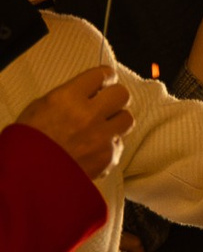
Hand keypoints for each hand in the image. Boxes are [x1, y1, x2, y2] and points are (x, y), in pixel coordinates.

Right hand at [18, 65, 130, 180]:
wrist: (27, 176)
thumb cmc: (28, 141)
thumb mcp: (39, 107)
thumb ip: (67, 96)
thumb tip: (88, 91)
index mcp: (68, 97)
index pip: (100, 75)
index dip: (105, 76)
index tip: (106, 79)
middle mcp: (88, 115)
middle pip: (122, 94)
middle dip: (115, 97)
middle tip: (107, 102)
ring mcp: (101, 137)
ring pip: (127, 119)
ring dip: (116, 121)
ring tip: (103, 126)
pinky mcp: (107, 157)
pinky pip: (118, 145)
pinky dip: (109, 145)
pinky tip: (94, 148)